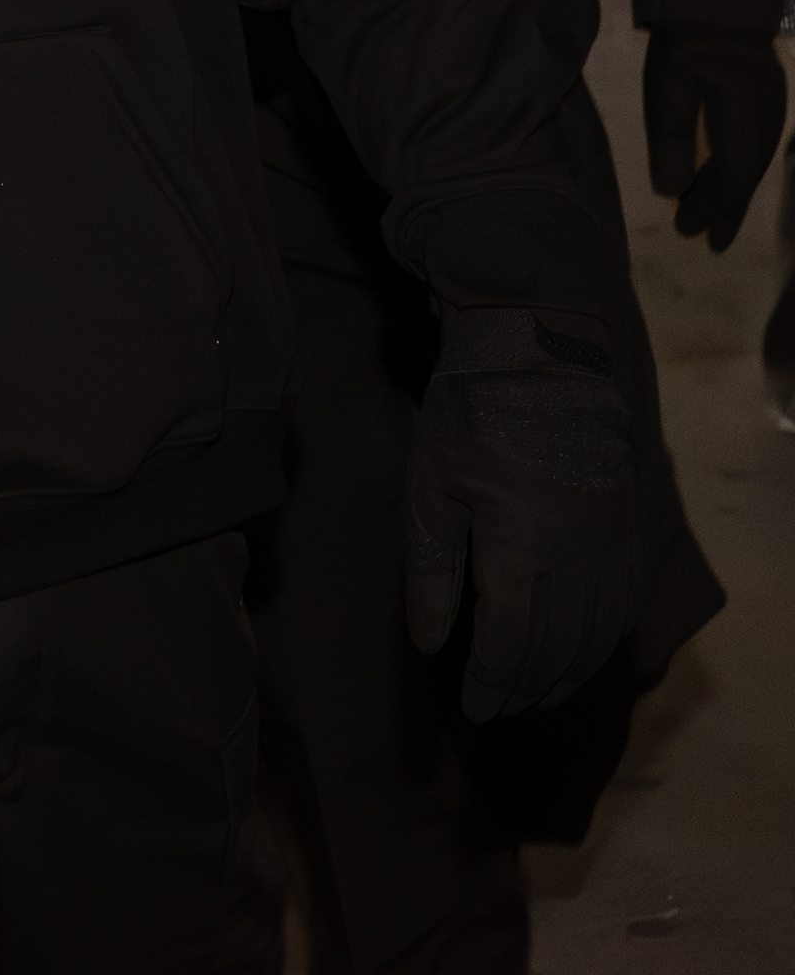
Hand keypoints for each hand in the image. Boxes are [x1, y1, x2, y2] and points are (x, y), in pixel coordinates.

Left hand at [406, 308, 643, 721]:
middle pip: (559, 651)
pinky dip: (601, 645)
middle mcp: (583, 559)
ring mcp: (617, 547)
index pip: (511, 644)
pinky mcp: (635, 532)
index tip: (471, 709)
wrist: (545, 356)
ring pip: (599, 639)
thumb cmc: (472, 415)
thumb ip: (431, 571)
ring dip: (566, 676)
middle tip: (498, 710)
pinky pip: (625, 610)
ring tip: (532, 694)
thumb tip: (431, 644)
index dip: (490, 684)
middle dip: (526, 689)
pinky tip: (578, 656)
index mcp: (525, 548)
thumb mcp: (431, 487)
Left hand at [642, 24, 785, 250]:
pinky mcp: (769, 98)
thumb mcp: (668, 91)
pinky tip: (726, 174)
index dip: (715, 212)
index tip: (697, 238)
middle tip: (707, 239)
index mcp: (744, 125)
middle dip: (725, 208)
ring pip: (753, 162)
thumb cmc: (686, 44)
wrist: (720, 0)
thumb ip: (672, 140)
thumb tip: (670, 192)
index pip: (731, 181)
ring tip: (714, 216)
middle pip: (746, 176)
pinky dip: (740, 167)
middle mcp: (766, 123)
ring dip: (733, 190)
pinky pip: (756, 146)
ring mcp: (773, 109)